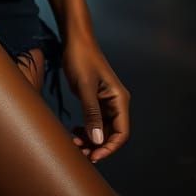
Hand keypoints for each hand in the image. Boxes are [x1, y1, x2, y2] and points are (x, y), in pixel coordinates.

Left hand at [61, 32, 131, 162]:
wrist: (75, 40)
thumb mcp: (85, 87)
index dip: (109, 147)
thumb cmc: (81, 59)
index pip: (121, 132)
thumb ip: (92, 114)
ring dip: (91, 139)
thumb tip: (98, 140)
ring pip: (102, 129)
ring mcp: (106, 101)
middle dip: (97, 145)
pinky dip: (87, 129)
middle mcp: (116, 102)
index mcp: (119, 99)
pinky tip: (75, 132)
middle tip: (79, 151)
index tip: (93, 155)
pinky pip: (95, 121)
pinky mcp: (96, 99)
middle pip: (112, 133)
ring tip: (74, 142)